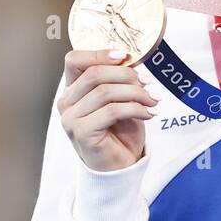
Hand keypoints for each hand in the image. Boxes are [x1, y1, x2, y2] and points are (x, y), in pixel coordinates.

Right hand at [58, 49, 157, 171]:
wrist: (121, 166)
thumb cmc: (120, 131)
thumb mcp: (121, 99)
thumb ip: (119, 79)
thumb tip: (130, 59)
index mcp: (72, 90)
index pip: (75, 60)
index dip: (100, 53)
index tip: (126, 56)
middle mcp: (66, 102)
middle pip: (94, 74)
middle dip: (127, 75)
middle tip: (149, 83)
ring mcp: (71, 118)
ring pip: (105, 91)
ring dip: (136, 93)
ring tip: (154, 101)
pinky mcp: (82, 133)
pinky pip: (112, 111)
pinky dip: (136, 109)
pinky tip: (149, 114)